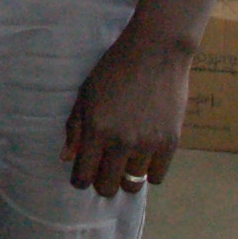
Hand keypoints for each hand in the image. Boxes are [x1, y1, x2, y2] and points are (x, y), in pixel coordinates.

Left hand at [63, 27, 193, 197]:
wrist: (156, 51)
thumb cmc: (114, 69)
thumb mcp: (86, 94)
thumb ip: (76, 128)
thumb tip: (67, 158)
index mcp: (96, 130)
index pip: (83, 176)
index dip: (81, 180)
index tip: (83, 176)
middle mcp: (121, 142)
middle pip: (108, 187)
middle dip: (102, 182)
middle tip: (105, 169)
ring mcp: (147, 144)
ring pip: (133, 184)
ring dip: (127, 176)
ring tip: (127, 160)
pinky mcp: (170, 143)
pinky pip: (157, 177)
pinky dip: (149, 171)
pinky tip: (145, 156)